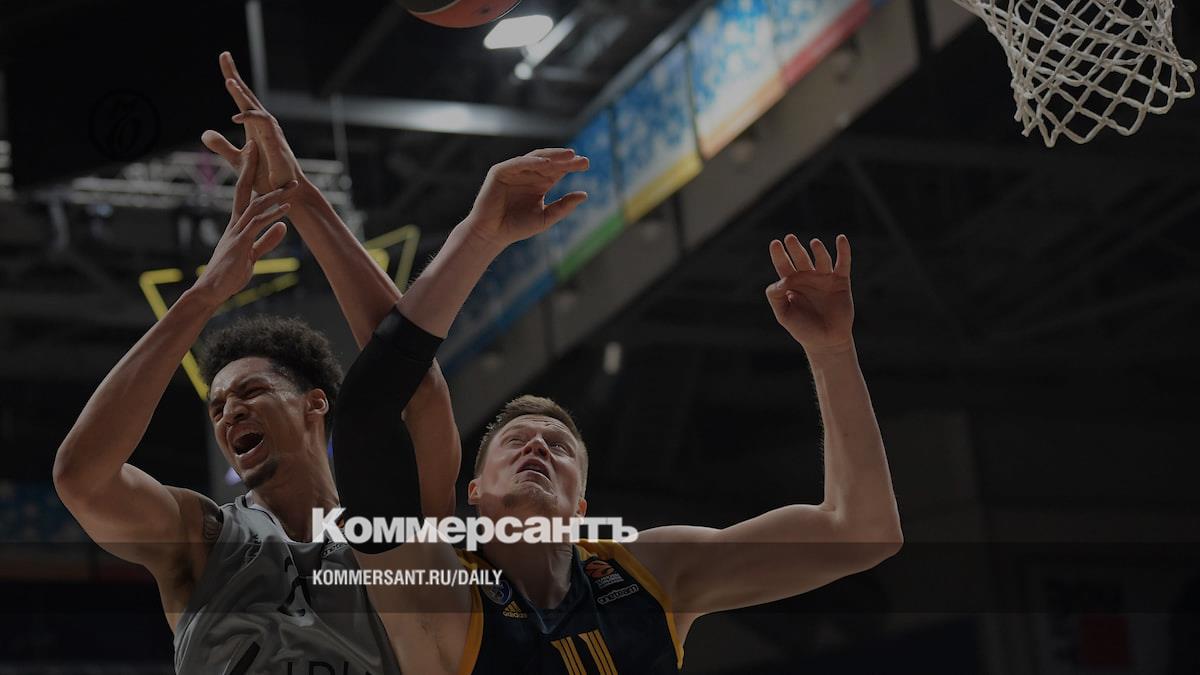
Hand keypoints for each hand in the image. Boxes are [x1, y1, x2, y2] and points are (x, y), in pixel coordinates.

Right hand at [193, 144, 297, 305]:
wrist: (212, 291)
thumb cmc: (230, 274)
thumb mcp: (254, 254)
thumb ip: (268, 239)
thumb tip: (283, 227)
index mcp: (237, 225)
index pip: (244, 194)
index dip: (249, 174)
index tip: (255, 156)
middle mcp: (235, 223)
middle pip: (243, 189)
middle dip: (250, 167)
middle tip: (257, 145)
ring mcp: (236, 232)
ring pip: (255, 205)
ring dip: (274, 194)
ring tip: (292, 184)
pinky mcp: (240, 244)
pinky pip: (257, 225)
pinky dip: (273, 216)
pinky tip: (286, 210)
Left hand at [200, 51, 302, 193]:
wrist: (286, 194)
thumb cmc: (267, 178)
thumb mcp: (238, 161)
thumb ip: (222, 146)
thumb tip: (204, 132)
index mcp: (253, 127)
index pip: (240, 99)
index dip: (231, 80)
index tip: (223, 60)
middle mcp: (263, 125)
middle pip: (247, 94)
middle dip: (234, 74)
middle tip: (224, 54)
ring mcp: (270, 132)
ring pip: (254, 106)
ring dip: (241, 93)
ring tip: (227, 81)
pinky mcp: (275, 142)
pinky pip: (262, 124)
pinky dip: (250, 118)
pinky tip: (235, 117)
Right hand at [466, 148, 588, 247]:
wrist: (492, 234)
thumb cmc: (517, 227)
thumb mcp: (545, 218)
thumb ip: (563, 206)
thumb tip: (585, 194)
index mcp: (540, 183)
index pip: (559, 170)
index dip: (572, 166)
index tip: (586, 164)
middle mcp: (528, 174)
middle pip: (550, 161)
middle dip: (565, 159)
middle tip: (580, 158)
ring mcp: (514, 171)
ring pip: (536, 158)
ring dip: (552, 156)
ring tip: (568, 155)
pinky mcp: (500, 171)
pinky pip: (517, 163)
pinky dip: (531, 161)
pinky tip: (546, 163)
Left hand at [765, 234, 854, 353]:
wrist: (826, 341)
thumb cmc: (802, 329)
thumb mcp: (783, 314)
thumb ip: (776, 297)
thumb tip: (780, 280)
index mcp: (791, 283)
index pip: (783, 265)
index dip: (779, 255)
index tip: (775, 243)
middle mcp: (807, 277)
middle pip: (800, 258)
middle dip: (795, 248)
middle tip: (790, 238)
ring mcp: (825, 278)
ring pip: (821, 259)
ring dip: (818, 250)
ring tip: (814, 243)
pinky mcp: (841, 281)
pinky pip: (843, 263)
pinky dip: (843, 251)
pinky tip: (841, 239)